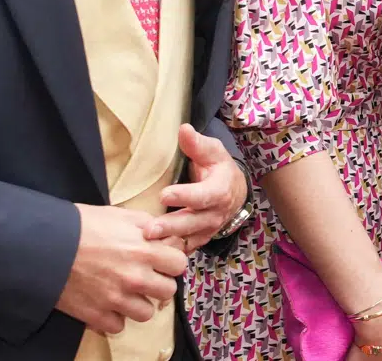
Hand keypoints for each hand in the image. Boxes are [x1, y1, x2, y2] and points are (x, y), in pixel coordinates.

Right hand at [55, 204, 186, 336]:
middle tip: (144, 276)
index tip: (161, 260)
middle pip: (168, 291)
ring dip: (138, 303)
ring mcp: (116, 299)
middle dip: (158, 283)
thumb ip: (146, 225)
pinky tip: (107, 302)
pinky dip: (115, 316)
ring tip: (125, 291)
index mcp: (143, 250)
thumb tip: (164, 234)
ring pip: (146, 313)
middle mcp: (134, 277)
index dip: (170, 261)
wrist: (45, 245)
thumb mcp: (118, 215)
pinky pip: (119, 326)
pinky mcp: (97, 316)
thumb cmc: (81, 225)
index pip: (179, 265)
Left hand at [144, 124, 247, 253]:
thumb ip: (196, 144)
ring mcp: (207, 230)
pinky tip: (152, 253)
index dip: (184, 196)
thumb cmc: (218, 168)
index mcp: (219, 190)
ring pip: (188, 239)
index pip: (202, 195)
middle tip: (149, 229)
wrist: (234, 193)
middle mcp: (214, 214)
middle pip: (192, 222)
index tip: (164, 194)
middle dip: (171, 226)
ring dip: (167, 242)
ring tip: (146, 243)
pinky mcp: (199, 239)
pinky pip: (185, 248)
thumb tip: (184, 129)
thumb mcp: (212, 152)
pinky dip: (170, 251)